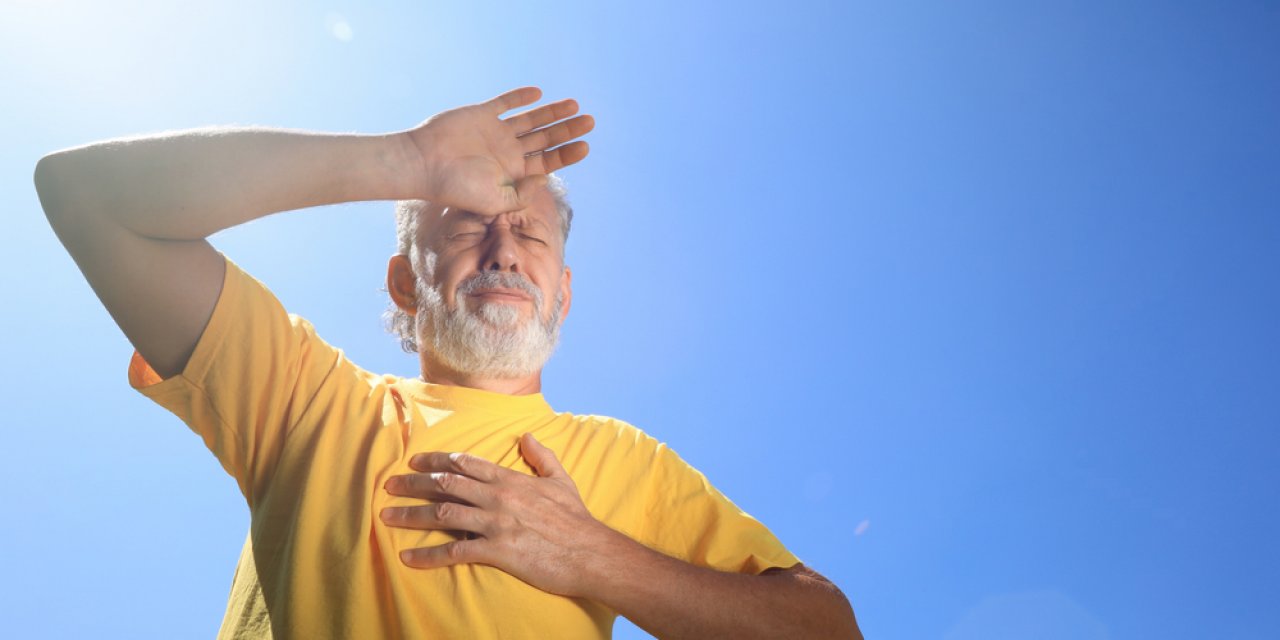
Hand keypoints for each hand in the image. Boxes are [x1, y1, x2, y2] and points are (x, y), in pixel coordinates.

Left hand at [380, 433, 614, 596]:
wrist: (590, 552)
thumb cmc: (576, 519)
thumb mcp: (561, 479)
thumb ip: (542, 456)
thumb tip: (527, 436)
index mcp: (510, 479)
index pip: (465, 463)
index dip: (436, 460)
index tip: (415, 462)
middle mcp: (498, 497)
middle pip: (446, 484)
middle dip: (413, 483)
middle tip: (389, 485)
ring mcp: (495, 523)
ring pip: (443, 514)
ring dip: (411, 515)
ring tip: (387, 516)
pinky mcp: (497, 551)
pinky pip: (455, 551)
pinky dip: (429, 555)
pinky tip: (409, 558)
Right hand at [404, 87, 593, 214]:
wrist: (423, 165)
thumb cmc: (456, 188)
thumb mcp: (495, 201)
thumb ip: (522, 195)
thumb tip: (546, 179)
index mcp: (512, 174)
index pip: (547, 162)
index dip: (568, 154)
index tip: (586, 145)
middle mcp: (507, 152)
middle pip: (545, 139)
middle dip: (567, 130)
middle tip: (590, 121)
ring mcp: (494, 132)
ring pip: (531, 120)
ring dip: (552, 113)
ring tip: (575, 106)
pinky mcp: (480, 115)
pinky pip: (504, 103)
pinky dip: (520, 98)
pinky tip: (538, 94)